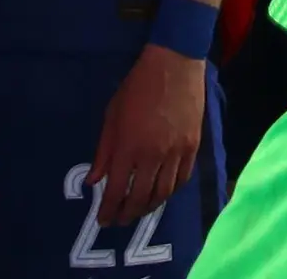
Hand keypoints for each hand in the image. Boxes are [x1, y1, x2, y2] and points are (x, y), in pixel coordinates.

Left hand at [88, 43, 206, 227]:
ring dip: (149, 207)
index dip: (108, 209)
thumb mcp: (112, 116)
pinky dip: (170, 191)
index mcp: (128, 147)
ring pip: (163, 193)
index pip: (116, 190)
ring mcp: (176, 153)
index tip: (103, 220)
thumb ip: (103, 152)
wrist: (174, 65)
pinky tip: (161, 193)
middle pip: (140, 198)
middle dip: (127, 214)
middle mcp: (153, 155)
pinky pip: (182, 179)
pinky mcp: (193, 147)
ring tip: (139, 211)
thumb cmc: (137, 87)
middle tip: (120, 220)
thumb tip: (94, 180)